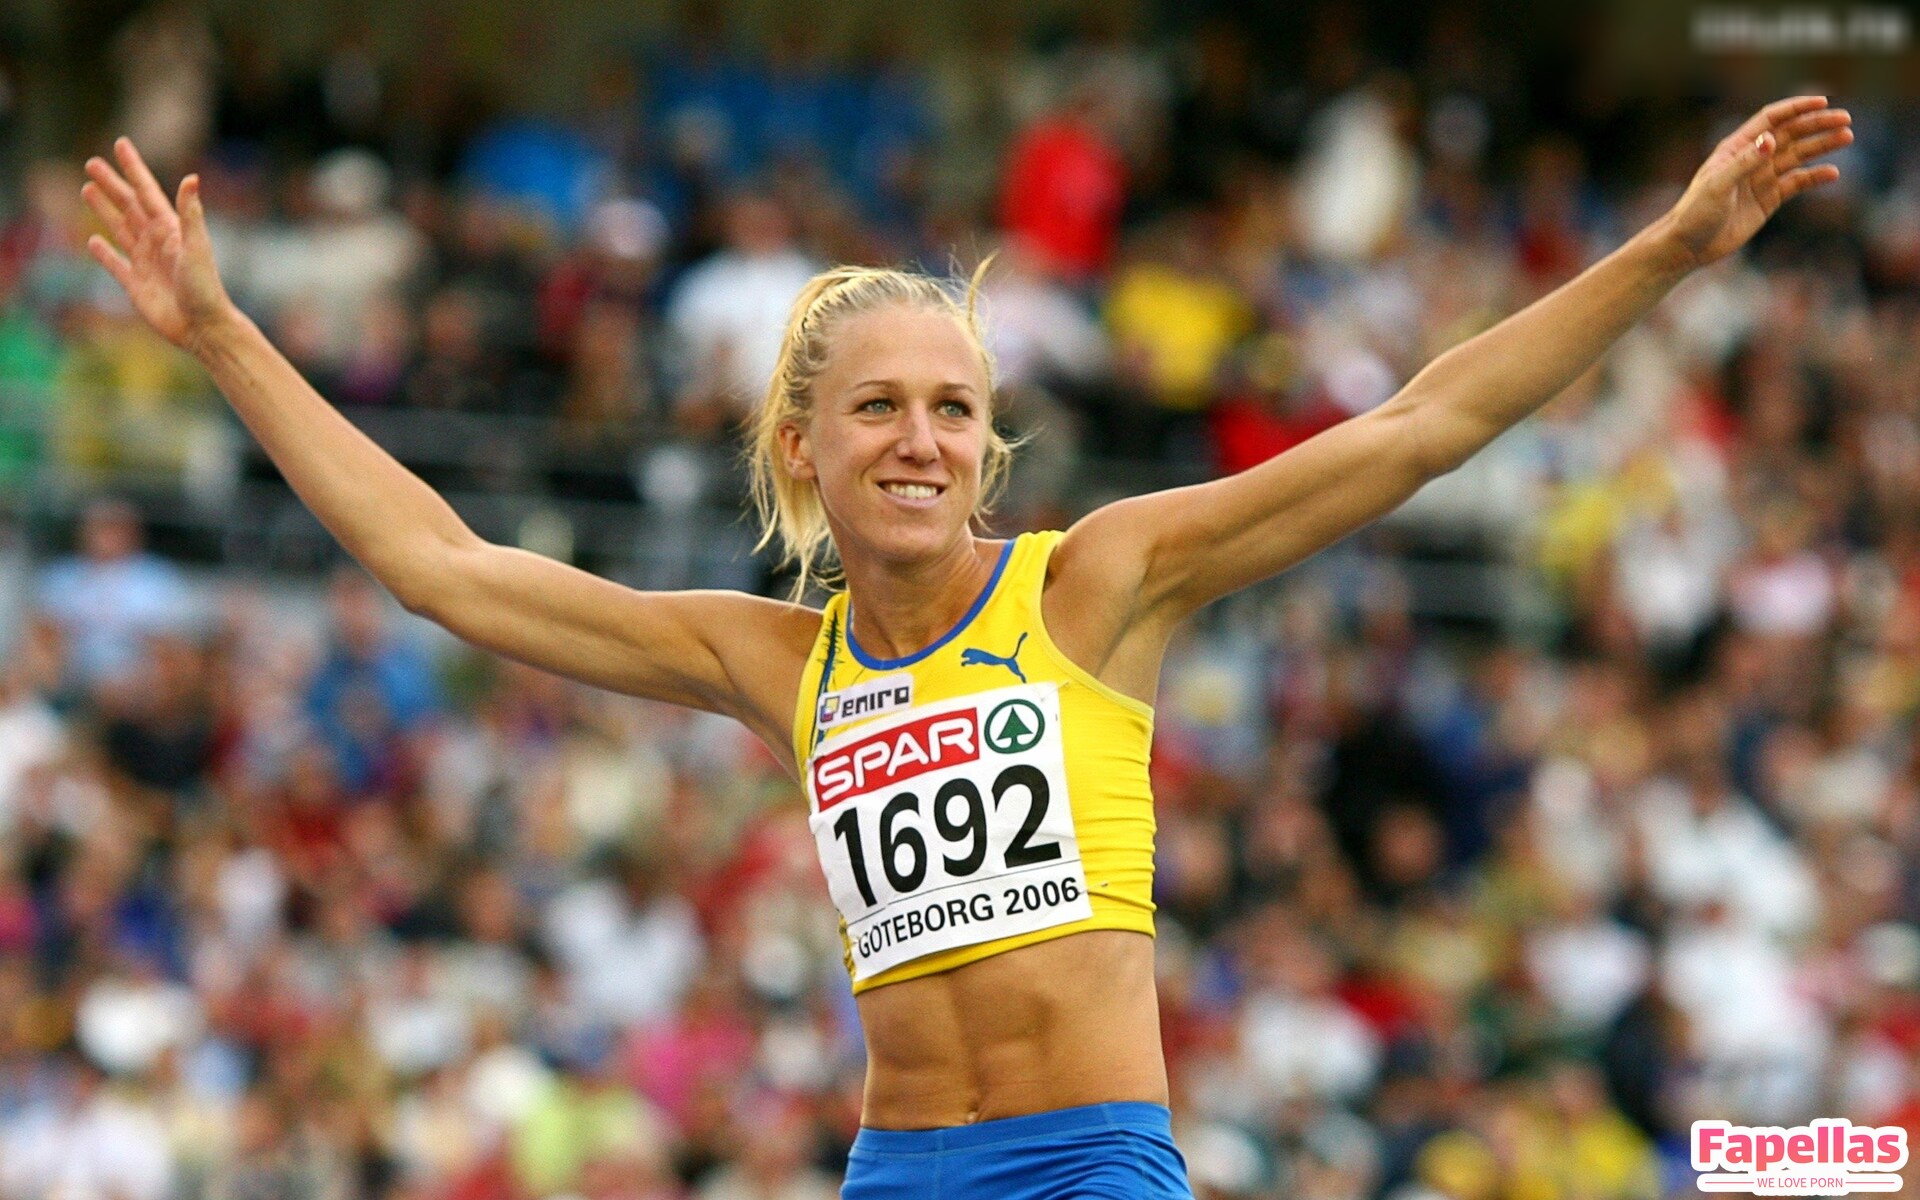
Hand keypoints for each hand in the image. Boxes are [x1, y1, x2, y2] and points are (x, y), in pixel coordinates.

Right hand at [81, 138, 237, 353]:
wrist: (203, 328)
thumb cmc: (205, 288)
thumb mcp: (197, 247)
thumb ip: (191, 214)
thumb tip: (191, 178)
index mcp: (170, 229)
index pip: (146, 191)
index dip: (133, 168)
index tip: (121, 144)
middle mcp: (157, 242)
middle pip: (128, 206)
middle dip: (112, 184)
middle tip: (92, 163)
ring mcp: (145, 263)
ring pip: (119, 229)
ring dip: (104, 210)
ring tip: (87, 189)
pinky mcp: (136, 286)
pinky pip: (116, 265)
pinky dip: (103, 253)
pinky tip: (92, 241)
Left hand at [1663, 96, 1851, 268]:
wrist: (1689, 246)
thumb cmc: (1695, 213)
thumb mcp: (1718, 185)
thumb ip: (1745, 162)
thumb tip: (1771, 139)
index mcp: (1736, 148)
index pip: (1771, 119)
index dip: (1796, 108)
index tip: (1823, 101)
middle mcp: (1751, 159)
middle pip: (1790, 134)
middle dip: (1817, 124)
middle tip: (1845, 120)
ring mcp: (1761, 178)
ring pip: (1798, 156)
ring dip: (1821, 145)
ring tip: (1847, 137)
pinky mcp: (1768, 199)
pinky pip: (1796, 183)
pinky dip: (1815, 177)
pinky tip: (1833, 173)